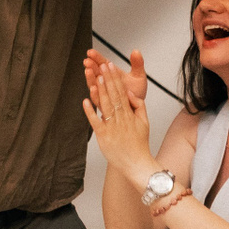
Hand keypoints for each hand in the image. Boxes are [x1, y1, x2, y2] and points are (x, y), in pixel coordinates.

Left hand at [82, 59, 156, 179]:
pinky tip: (85, 100)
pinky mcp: (103, 135)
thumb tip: (129, 93)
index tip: (111, 66)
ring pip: (105, 105)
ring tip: (96, 77)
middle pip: (113, 95)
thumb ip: (138, 106)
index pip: (121, 92)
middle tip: (102, 65)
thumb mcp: (144, 122)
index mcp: (130, 114)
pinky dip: (90, 111)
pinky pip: (95, 121)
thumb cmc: (139, 143)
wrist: (136, 163)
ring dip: (100, 90)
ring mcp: (111, 126)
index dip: (115, 78)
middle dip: (107, 79)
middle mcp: (121, 118)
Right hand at [85, 47, 146, 105]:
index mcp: (112, 73)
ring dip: (90, 77)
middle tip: (88, 61)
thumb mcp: (139, 76)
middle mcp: (106, 82)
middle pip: (96, 72)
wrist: (137, 108)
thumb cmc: (137, 93)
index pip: (102, 63)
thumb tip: (136, 51)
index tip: (91, 52)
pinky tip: (93, 87)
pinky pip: (98, 98)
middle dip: (91, 66)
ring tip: (88, 71)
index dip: (96, 57)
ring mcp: (104, 92)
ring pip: (94, 84)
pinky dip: (95, 93)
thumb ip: (137, 63)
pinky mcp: (104, 103)